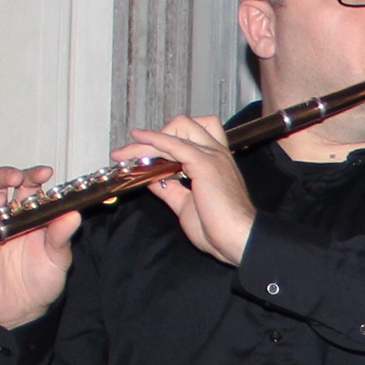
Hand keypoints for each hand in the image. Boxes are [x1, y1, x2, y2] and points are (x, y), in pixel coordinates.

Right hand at [0, 164, 79, 328]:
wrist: (23, 311)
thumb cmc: (42, 281)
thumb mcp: (58, 259)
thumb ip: (62, 236)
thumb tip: (73, 214)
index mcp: (31, 214)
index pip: (28, 185)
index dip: (33, 175)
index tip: (44, 173)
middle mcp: (8, 217)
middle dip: (5, 175)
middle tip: (17, 178)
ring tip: (0, 200)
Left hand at [126, 114, 256, 265]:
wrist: (239, 240)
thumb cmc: (220, 230)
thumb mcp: (185, 205)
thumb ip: (169, 189)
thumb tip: (152, 178)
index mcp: (214, 162)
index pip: (187, 137)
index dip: (162, 141)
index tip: (139, 155)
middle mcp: (215, 153)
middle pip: (183, 125)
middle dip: (156, 135)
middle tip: (133, 154)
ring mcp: (211, 155)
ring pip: (175, 130)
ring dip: (148, 141)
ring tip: (126, 154)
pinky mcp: (203, 163)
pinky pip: (173, 143)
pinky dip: (153, 140)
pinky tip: (138, 140)